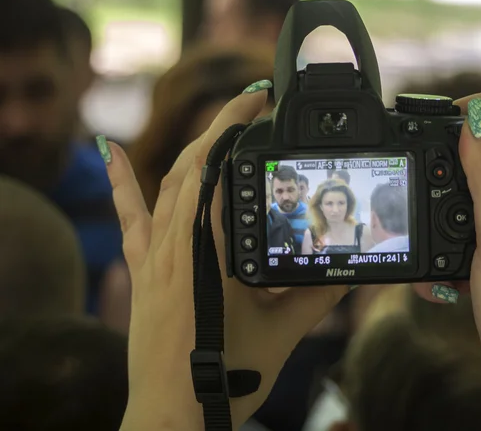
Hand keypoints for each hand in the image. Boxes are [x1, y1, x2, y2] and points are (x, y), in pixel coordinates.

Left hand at [103, 87, 348, 430]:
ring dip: (194, 147)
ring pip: (168, 185)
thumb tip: (351, 269)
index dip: (235, 131)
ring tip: (221, 121)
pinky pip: (131, 218)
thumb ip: (319, 295)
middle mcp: (175, 247)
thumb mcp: (283, 332)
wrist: (175, 415)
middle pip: (193, 168)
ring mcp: (154, 257)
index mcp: (207, 255)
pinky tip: (110, 149)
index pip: (218, 174)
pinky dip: (122, 182)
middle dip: (221, 126)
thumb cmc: (225, 377)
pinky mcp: (143, 269)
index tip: (259, 102)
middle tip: (251, 99)